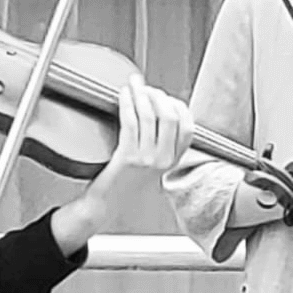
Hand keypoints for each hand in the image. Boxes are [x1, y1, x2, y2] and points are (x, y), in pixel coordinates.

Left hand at [80, 74, 193, 227]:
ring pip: (150, 115)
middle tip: (146, 88)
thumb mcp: (151, 167)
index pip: (188, 127)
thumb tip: (158, 112)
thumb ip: (160, 146)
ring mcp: (146, 159)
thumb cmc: (123, 185)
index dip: (177, 106)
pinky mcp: (128, 157)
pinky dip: (127, 103)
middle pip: (170, 116)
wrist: (104, 206)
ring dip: (141, 94)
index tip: (165, 97)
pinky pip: (131, 121)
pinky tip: (123, 95)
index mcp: (172, 162)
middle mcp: (163, 160)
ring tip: (133, 86)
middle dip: (158, 95)